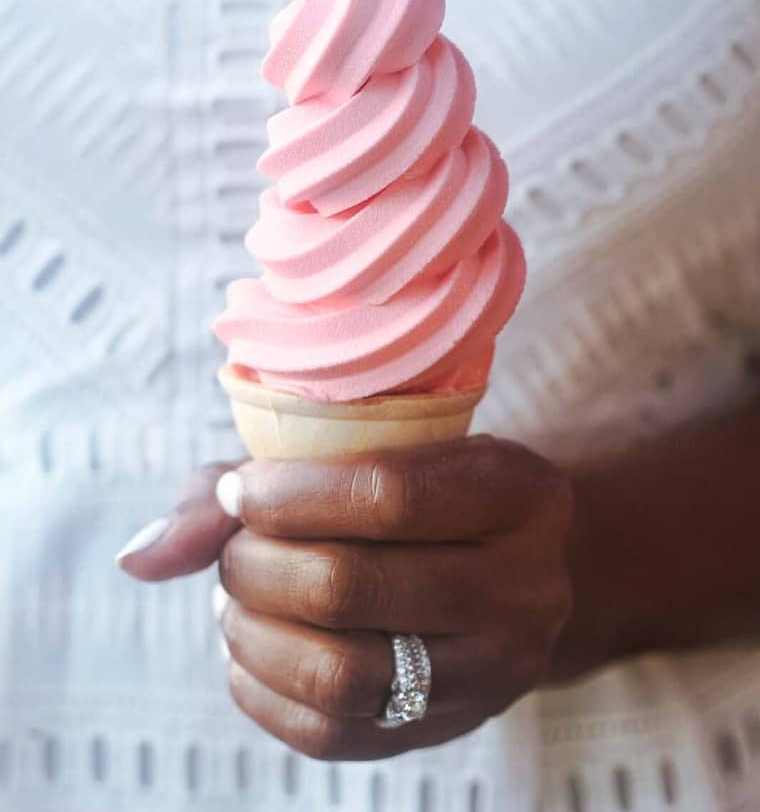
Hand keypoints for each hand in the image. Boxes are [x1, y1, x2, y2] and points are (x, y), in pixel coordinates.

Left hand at [214, 435, 572, 759]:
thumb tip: (136, 558)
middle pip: (352, 587)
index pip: (387, 497)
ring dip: (253, 631)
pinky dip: (262, 690)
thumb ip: (252, 482)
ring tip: (234, 597)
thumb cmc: (431, 485)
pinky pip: (334, 734)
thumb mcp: (381, 446)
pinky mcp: (451, 727)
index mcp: (515, 492)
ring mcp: (494, 671)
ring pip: (341, 673)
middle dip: (257, 565)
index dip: (289, 496)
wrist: (531, 562)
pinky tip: (249, 647)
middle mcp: (522, 587)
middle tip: (235, 548)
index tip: (240, 493)